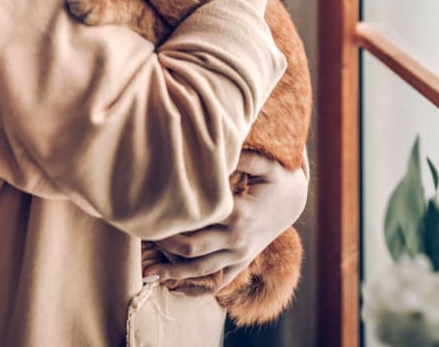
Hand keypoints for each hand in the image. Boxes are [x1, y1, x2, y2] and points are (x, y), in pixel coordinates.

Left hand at [143, 151, 307, 290]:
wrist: (297, 201)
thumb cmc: (278, 177)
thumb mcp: (267, 163)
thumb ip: (242, 157)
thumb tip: (213, 149)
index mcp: (240, 214)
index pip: (199, 221)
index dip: (173, 219)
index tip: (151, 213)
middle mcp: (238, 239)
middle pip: (193, 249)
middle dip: (165, 245)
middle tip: (141, 235)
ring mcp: (240, 255)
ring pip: (201, 271)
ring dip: (173, 274)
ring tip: (147, 275)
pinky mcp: (242, 261)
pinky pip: (218, 282)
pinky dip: (196, 288)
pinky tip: (174, 289)